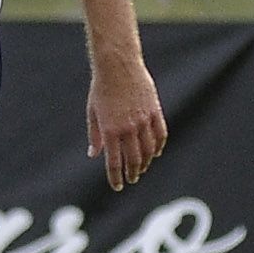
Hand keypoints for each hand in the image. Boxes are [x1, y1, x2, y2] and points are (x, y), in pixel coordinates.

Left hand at [86, 56, 165, 191]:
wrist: (118, 66)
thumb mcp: (92, 112)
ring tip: (141, 169)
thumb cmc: (101, 89)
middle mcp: (128, 128)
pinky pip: (161, 135)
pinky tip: (155, 153)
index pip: (114, 162)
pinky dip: (158, 146)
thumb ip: (94, 136)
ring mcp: (144, 120)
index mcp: (109, 130)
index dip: (116, 177)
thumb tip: (94, 155)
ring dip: (146, 162)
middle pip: (134, 160)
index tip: (117, 186)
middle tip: (131, 180)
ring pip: (149, 150)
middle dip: (132, 173)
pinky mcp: (155, 112)